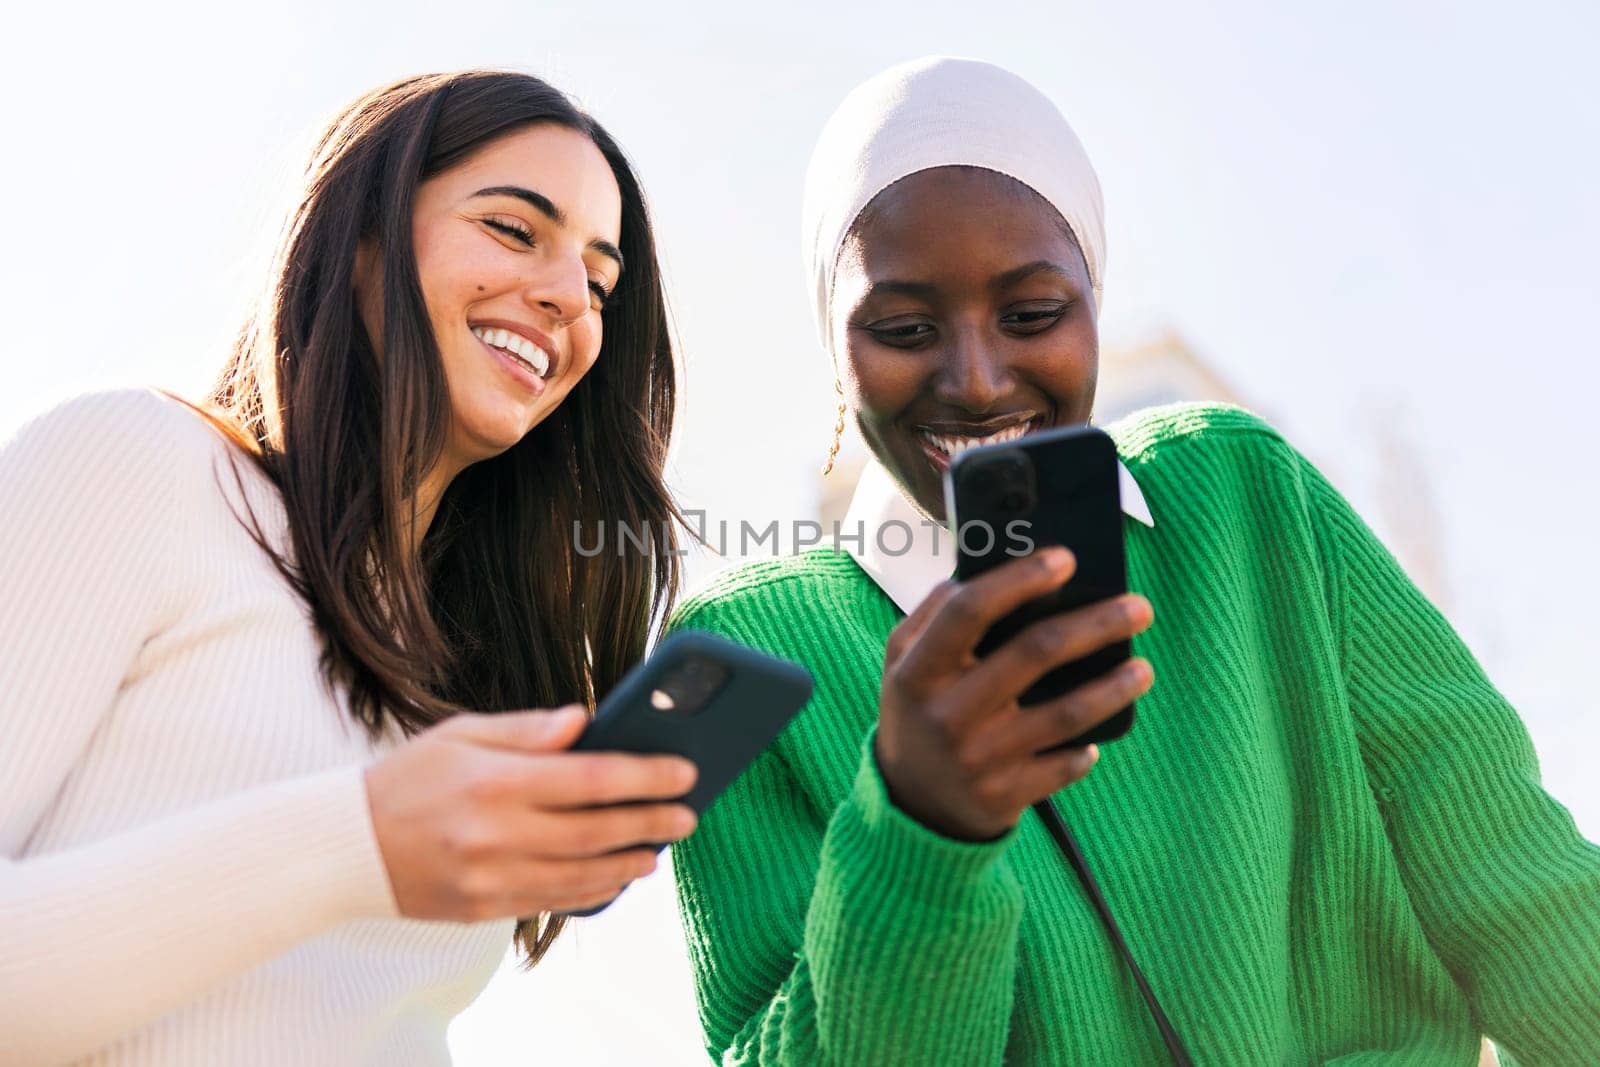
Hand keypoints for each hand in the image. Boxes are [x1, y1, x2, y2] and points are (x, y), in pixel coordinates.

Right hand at [365, 705, 698, 919]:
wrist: (346, 845)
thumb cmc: (412, 777)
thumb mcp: (462, 733)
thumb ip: (528, 728)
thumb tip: (588, 719)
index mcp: (493, 781)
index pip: (589, 778)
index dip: (645, 776)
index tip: (684, 771)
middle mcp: (495, 834)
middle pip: (596, 831)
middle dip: (652, 821)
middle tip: (689, 814)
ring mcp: (490, 878)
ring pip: (583, 875)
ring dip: (630, 862)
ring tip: (659, 846)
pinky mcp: (484, 909)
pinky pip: (555, 902)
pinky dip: (595, 890)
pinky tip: (618, 875)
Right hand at [875, 548, 1153, 841]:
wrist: (910, 803)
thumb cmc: (917, 712)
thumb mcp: (901, 661)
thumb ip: (934, 614)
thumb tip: (984, 572)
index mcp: (919, 671)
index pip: (970, 611)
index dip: (1019, 580)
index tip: (1066, 559)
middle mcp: (948, 714)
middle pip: (1035, 653)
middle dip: (1097, 624)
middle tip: (1139, 609)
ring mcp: (979, 759)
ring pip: (1066, 714)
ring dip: (1115, 687)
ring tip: (1142, 668)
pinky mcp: (1005, 796)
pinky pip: (1064, 766)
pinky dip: (1086, 748)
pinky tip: (1098, 734)